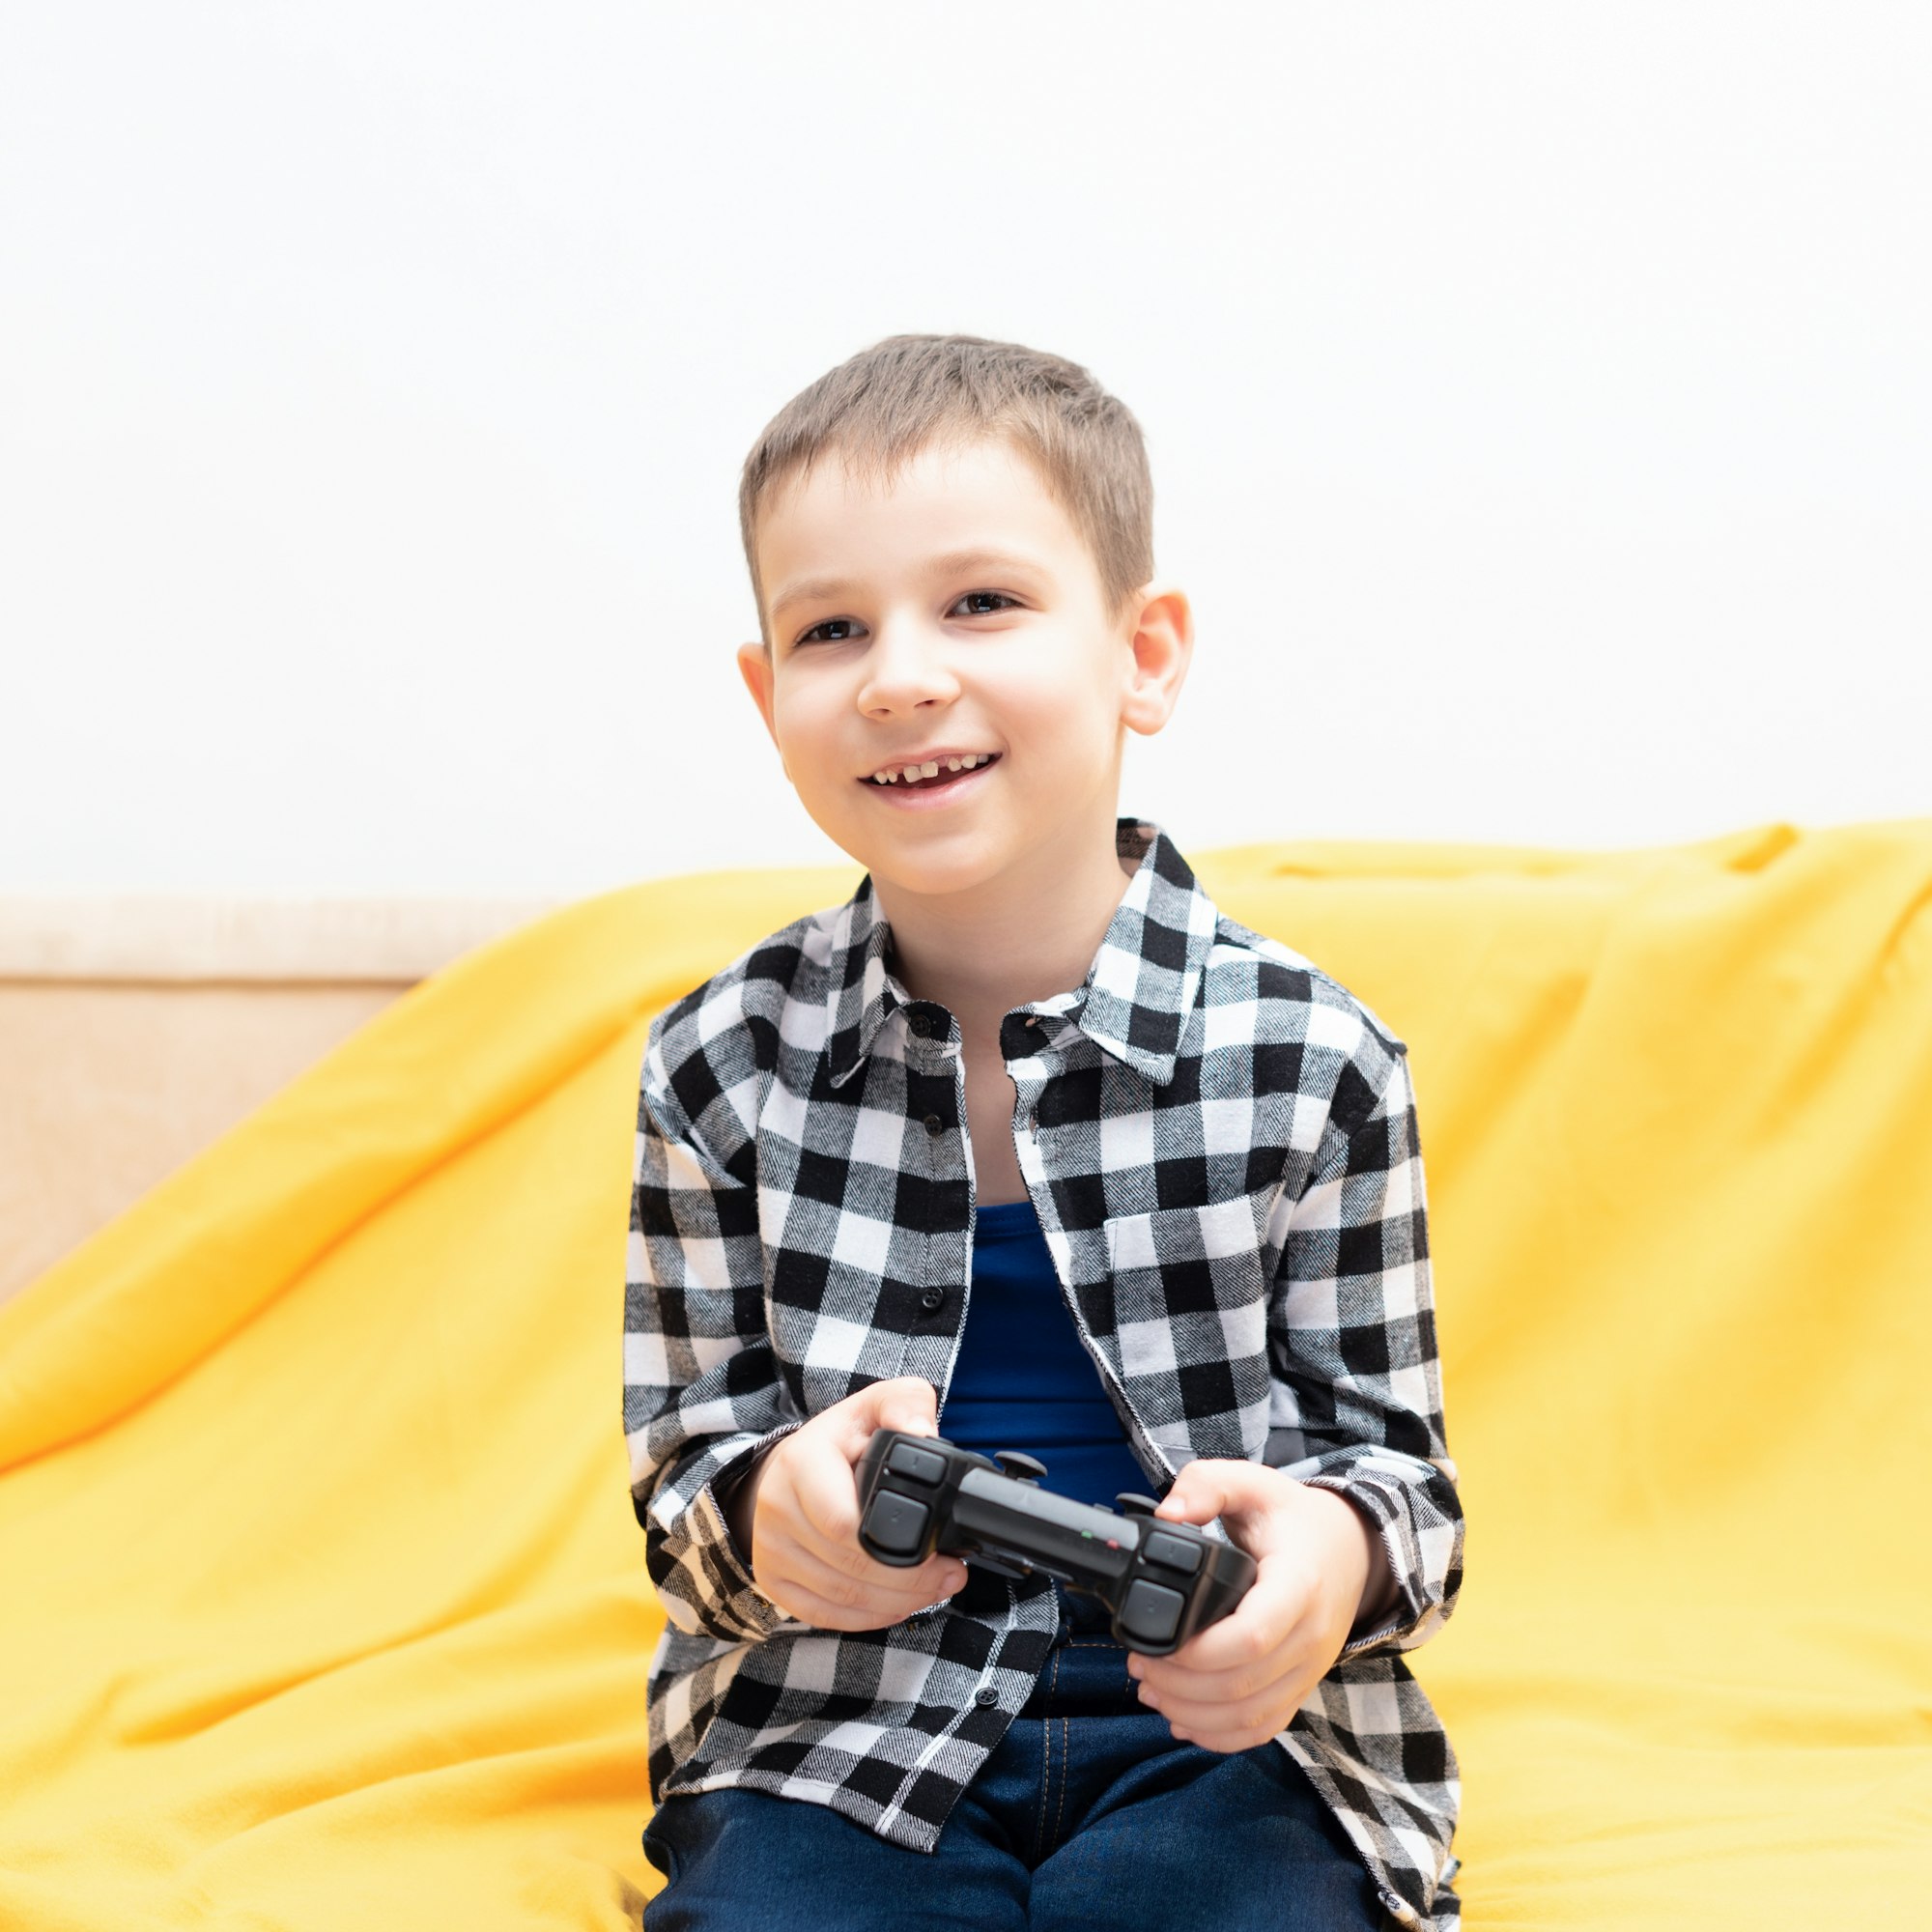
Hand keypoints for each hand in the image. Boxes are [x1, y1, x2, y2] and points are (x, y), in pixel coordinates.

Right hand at [726, 1377, 968, 1632]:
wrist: (791, 1467)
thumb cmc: (843, 1439)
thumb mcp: (876, 1405)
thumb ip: (907, 1405)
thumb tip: (925, 1434)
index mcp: (800, 1463)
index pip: (843, 1524)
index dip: (898, 1549)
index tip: (940, 1552)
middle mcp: (776, 1508)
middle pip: (847, 1568)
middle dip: (909, 1582)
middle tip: (950, 1576)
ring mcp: (770, 1549)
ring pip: (838, 1597)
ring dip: (895, 1602)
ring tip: (934, 1589)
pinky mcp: (773, 1580)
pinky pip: (822, 1615)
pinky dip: (866, 1617)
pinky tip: (897, 1603)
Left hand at [1125, 1460, 1375, 1752]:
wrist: (1351, 1548)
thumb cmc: (1293, 1517)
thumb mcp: (1252, 1482)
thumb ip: (1207, 1485)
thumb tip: (1168, 1514)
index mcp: (1299, 1585)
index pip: (1253, 1636)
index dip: (1199, 1652)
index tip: (1155, 1641)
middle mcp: (1311, 1636)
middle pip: (1242, 1685)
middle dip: (1178, 1683)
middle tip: (1137, 1660)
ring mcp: (1310, 1668)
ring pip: (1250, 1716)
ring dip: (1192, 1713)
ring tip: (1149, 1687)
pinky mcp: (1302, 1687)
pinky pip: (1265, 1729)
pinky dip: (1220, 1735)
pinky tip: (1183, 1720)